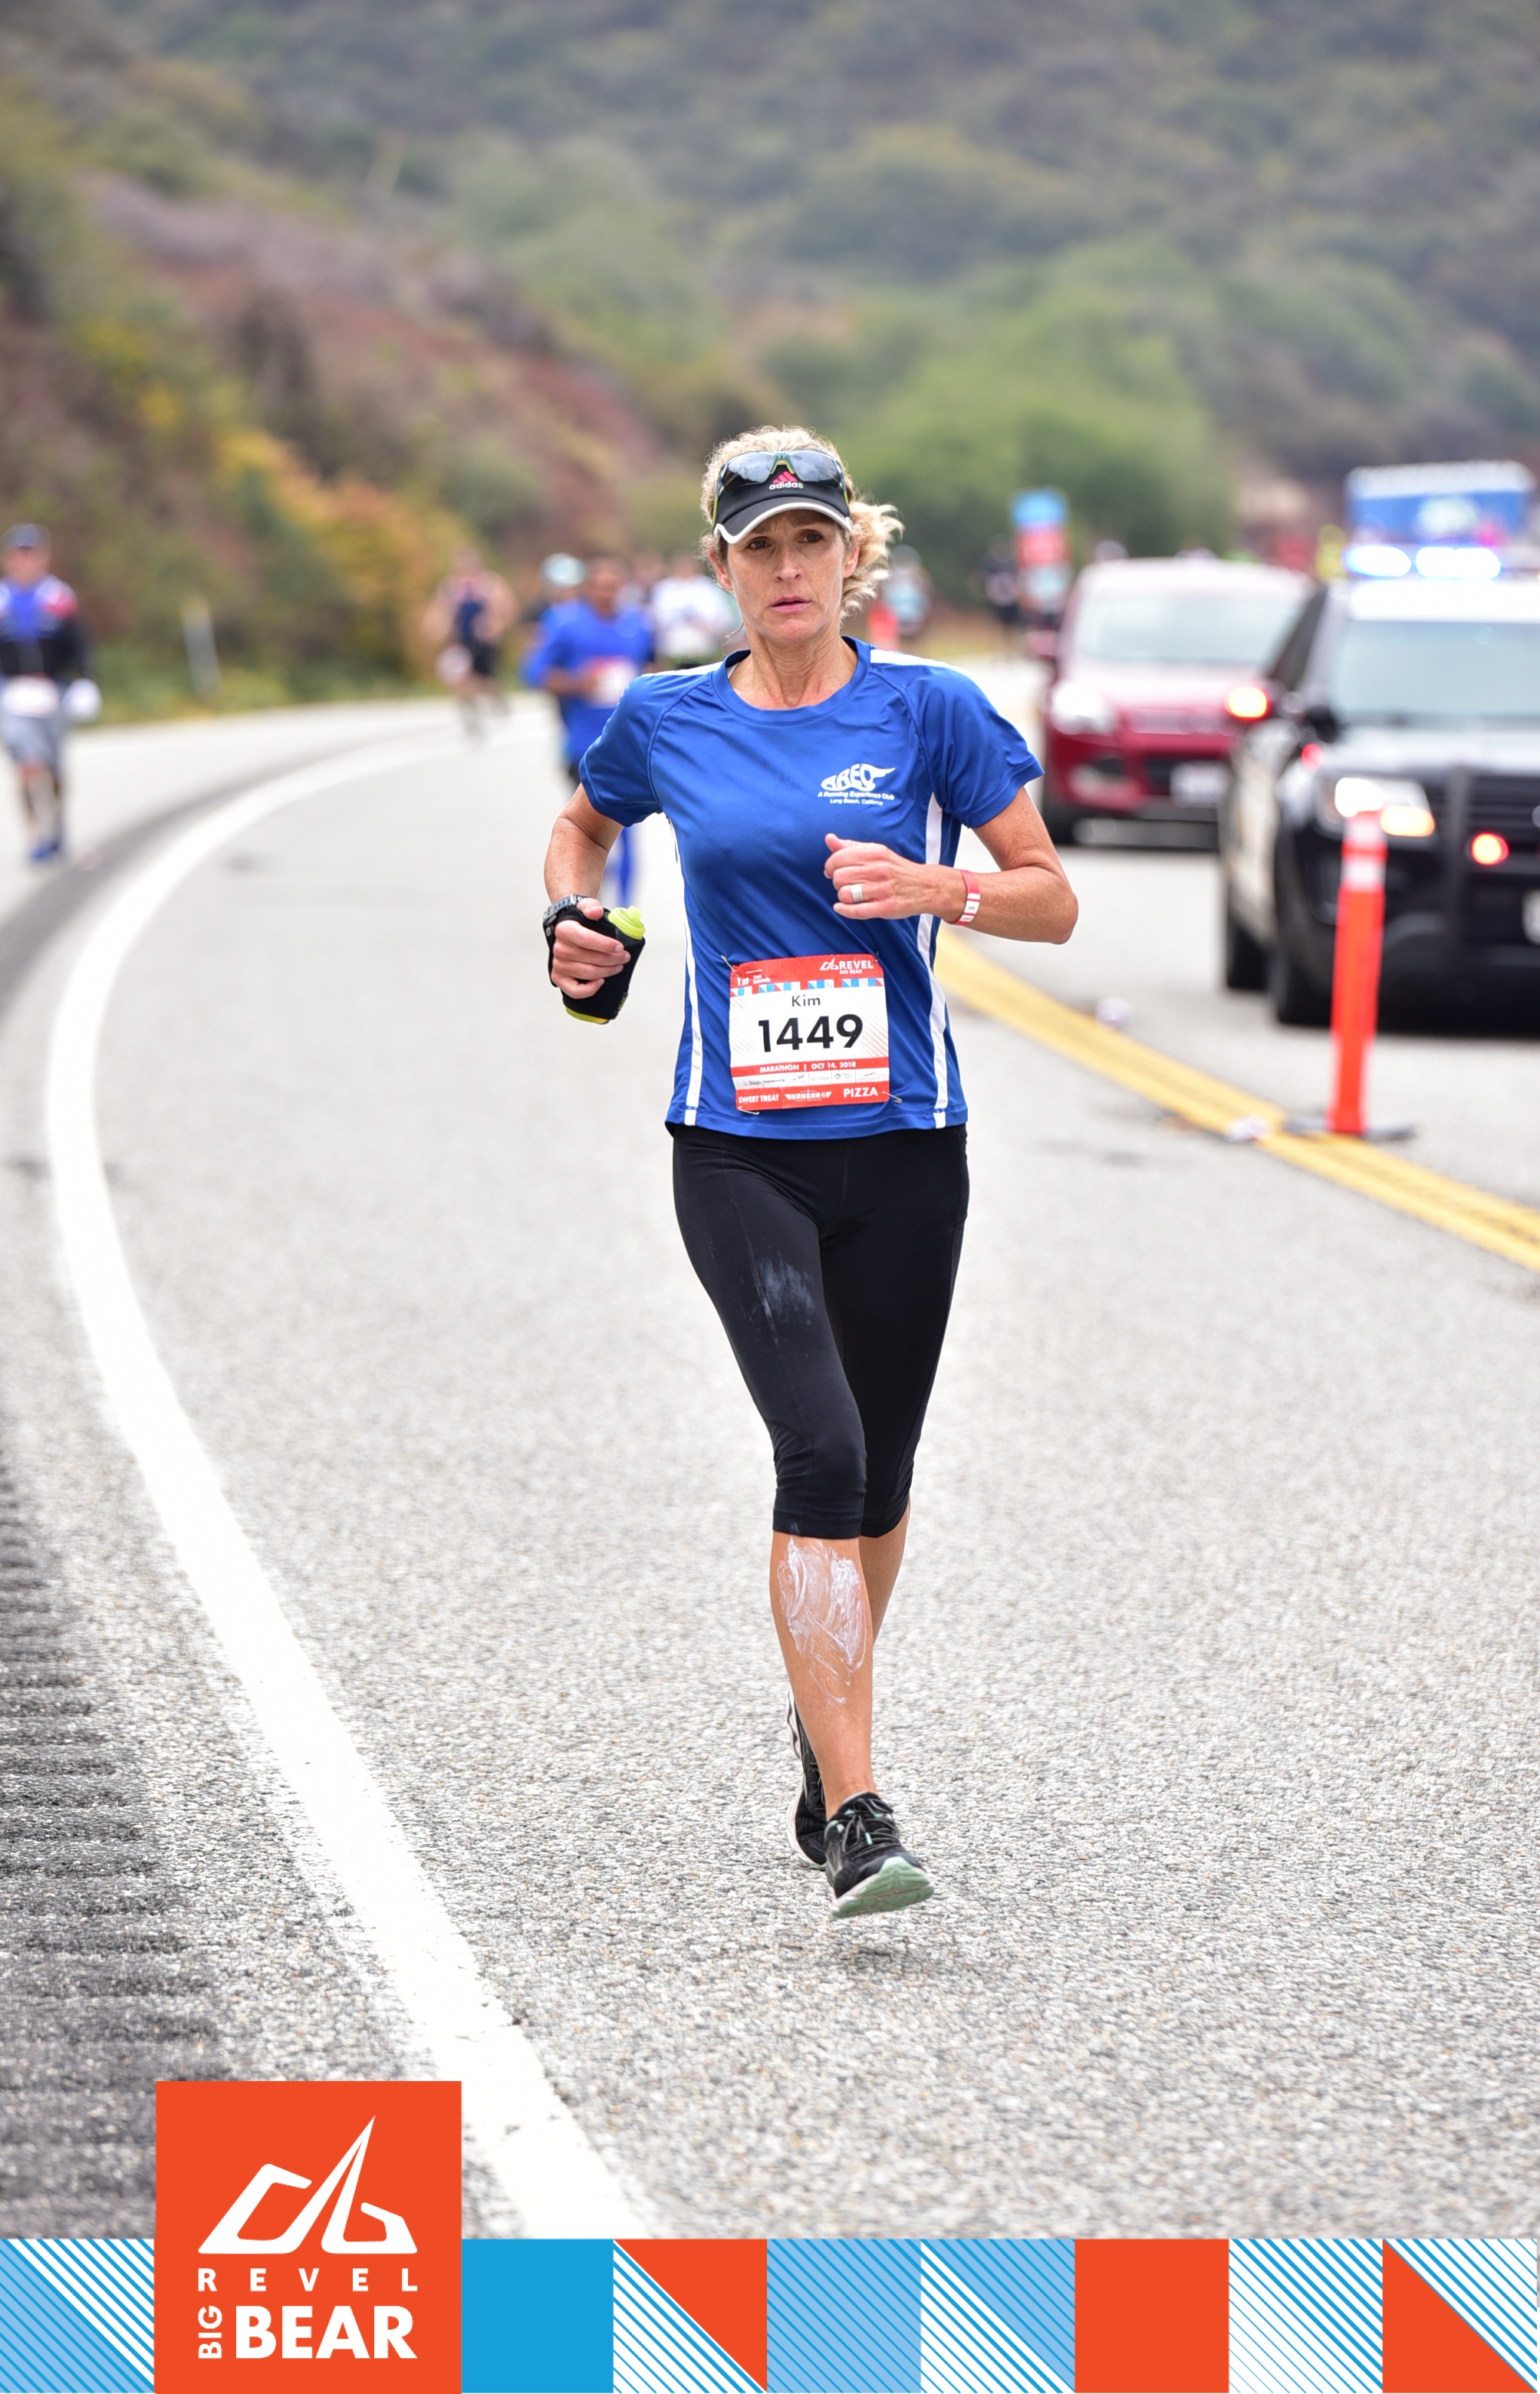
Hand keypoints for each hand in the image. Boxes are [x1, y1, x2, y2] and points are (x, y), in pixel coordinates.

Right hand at [550, 900, 626, 997]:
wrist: (567, 930)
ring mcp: (559, 965)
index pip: (586, 939)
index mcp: (564, 930)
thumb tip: (595, 912)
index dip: (605, 945)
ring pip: (588, 973)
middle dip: (613, 959)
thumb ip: (591, 906)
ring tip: (618, 966)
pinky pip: (575, 990)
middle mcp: (559, 949)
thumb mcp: (586, 907)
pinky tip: (601, 981)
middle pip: (591, 958)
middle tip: (624, 956)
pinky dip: (590, 989)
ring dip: (607, 971)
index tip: (620, 947)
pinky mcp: (559, 978)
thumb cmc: (579, 922)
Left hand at [823, 835, 961, 922]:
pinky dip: (844, 910)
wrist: (925, 886)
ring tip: (850, 895)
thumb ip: (851, 846)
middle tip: (845, 884)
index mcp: (874, 853)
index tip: (831, 871)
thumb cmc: (895, 869)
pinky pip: (856, 911)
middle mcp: (878, 869)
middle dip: (837, 882)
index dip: (830, 866)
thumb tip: (829, 838)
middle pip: (839, 877)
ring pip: (845, 894)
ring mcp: (882, 889)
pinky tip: (841, 908)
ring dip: (843, 897)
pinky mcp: (886, 907)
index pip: (838, 858)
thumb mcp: (876, 852)